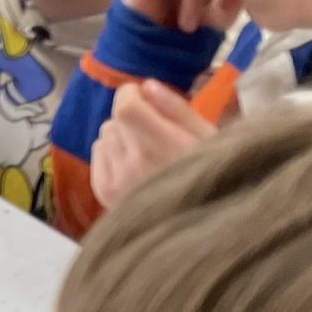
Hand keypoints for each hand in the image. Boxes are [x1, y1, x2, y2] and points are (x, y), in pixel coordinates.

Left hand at [89, 80, 217, 212]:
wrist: (199, 226)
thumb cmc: (213, 177)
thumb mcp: (208, 138)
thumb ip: (176, 109)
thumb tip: (147, 86)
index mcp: (163, 146)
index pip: (125, 106)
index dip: (132, 95)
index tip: (145, 100)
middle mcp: (134, 164)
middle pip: (114, 119)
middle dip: (132, 121)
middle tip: (155, 138)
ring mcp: (116, 181)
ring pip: (105, 136)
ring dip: (122, 140)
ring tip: (147, 157)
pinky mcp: (104, 194)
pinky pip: (97, 154)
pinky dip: (112, 155)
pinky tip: (134, 169)